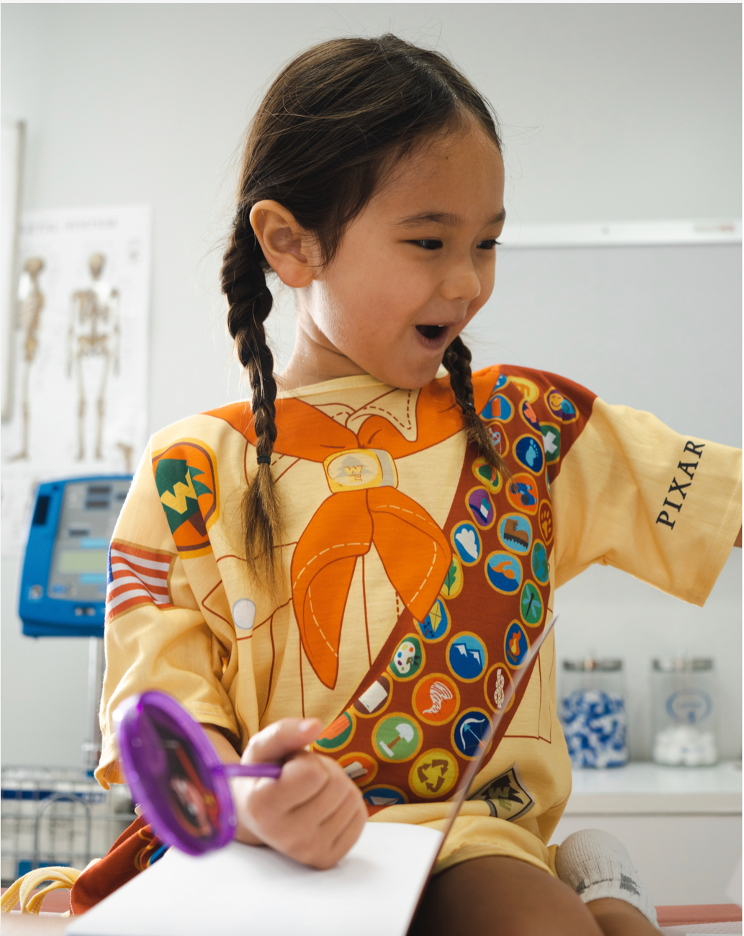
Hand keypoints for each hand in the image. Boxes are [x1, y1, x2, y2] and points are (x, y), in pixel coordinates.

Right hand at [230, 718, 366, 869]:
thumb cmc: (262, 776)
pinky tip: (325, 807)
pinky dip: (348, 805)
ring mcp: (307, 852)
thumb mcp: (263, 747)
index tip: (289, 768)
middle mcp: (284, 836)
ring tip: (312, 792)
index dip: (305, 761)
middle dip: (324, 772)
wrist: (257, 816)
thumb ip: (285, 732)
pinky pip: (360, 818)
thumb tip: (315, 725)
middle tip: (303, 779)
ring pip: (351, 800)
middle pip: (336, 785)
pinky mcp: (327, 858)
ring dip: (337, 787)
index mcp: (262, 807)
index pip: (313, 773)